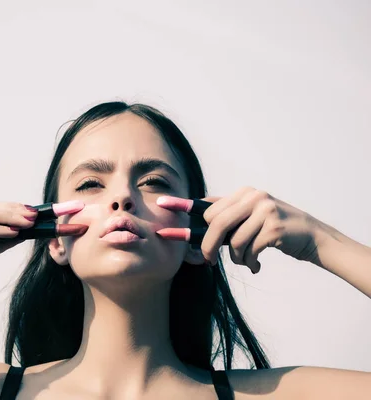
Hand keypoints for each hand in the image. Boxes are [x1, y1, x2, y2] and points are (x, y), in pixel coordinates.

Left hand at [159, 187, 321, 273]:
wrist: (313, 238)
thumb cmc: (275, 231)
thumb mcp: (251, 218)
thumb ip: (229, 217)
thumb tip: (200, 223)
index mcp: (243, 194)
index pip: (207, 203)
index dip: (182, 206)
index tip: (161, 203)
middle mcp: (253, 196)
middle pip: (215, 223)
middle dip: (209, 246)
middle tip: (209, 260)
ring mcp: (265, 209)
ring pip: (233, 240)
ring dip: (238, 258)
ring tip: (249, 261)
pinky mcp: (275, 226)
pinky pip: (249, 250)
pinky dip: (250, 262)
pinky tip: (258, 265)